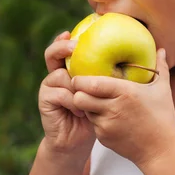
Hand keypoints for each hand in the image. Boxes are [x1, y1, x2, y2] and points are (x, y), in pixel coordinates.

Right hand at [39, 31, 95, 154]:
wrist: (77, 141)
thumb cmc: (96, 114)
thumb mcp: (104, 93)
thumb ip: (107, 77)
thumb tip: (129, 61)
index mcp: (69, 70)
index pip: (64, 49)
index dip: (65, 40)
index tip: (72, 33)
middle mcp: (56, 75)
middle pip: (52, 54)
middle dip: (62, 47)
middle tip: (75, 47)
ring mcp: (49, 87)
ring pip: (61, 75)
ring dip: (77, 86)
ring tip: (88, 101)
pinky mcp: (45, 100)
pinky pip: (61, 94)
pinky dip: (73, 102)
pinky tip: (81, 112)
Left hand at [71, 49, 174, 167]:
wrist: (161, 150)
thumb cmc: (163, 117)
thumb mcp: (162, 90)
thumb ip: (160, 68)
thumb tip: (162, 50)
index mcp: (126, 92)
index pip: (91, 83)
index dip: (80, 79)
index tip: (80, 75)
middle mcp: (113, 108)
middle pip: (80, 98)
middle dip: (77, 92)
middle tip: (81, 88)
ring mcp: (107, 125)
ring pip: (84, 111)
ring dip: (87, 106)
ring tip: (96, 101)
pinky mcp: (104, 138)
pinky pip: (92, 124)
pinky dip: (96, 119)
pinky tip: (107, 117)